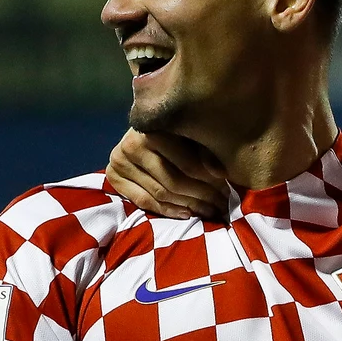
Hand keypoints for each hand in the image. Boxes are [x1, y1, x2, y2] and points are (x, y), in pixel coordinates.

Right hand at [105, 130, 227, 220]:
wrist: (143, 127)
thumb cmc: (175, 129)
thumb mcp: (191, 133)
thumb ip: (205, 150)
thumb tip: (220, 174)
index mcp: (153, 129)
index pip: (186, 164)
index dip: (209, 180)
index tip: (228, 189)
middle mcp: (132, 145)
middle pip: (173, 182)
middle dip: (201, 196)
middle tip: (221, 205)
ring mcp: (119, 161)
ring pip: (160, 194)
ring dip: (188, 206)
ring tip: (209, 211)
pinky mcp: (113, 176)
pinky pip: (143, 201)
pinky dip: (167, 210)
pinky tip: (186, 213)